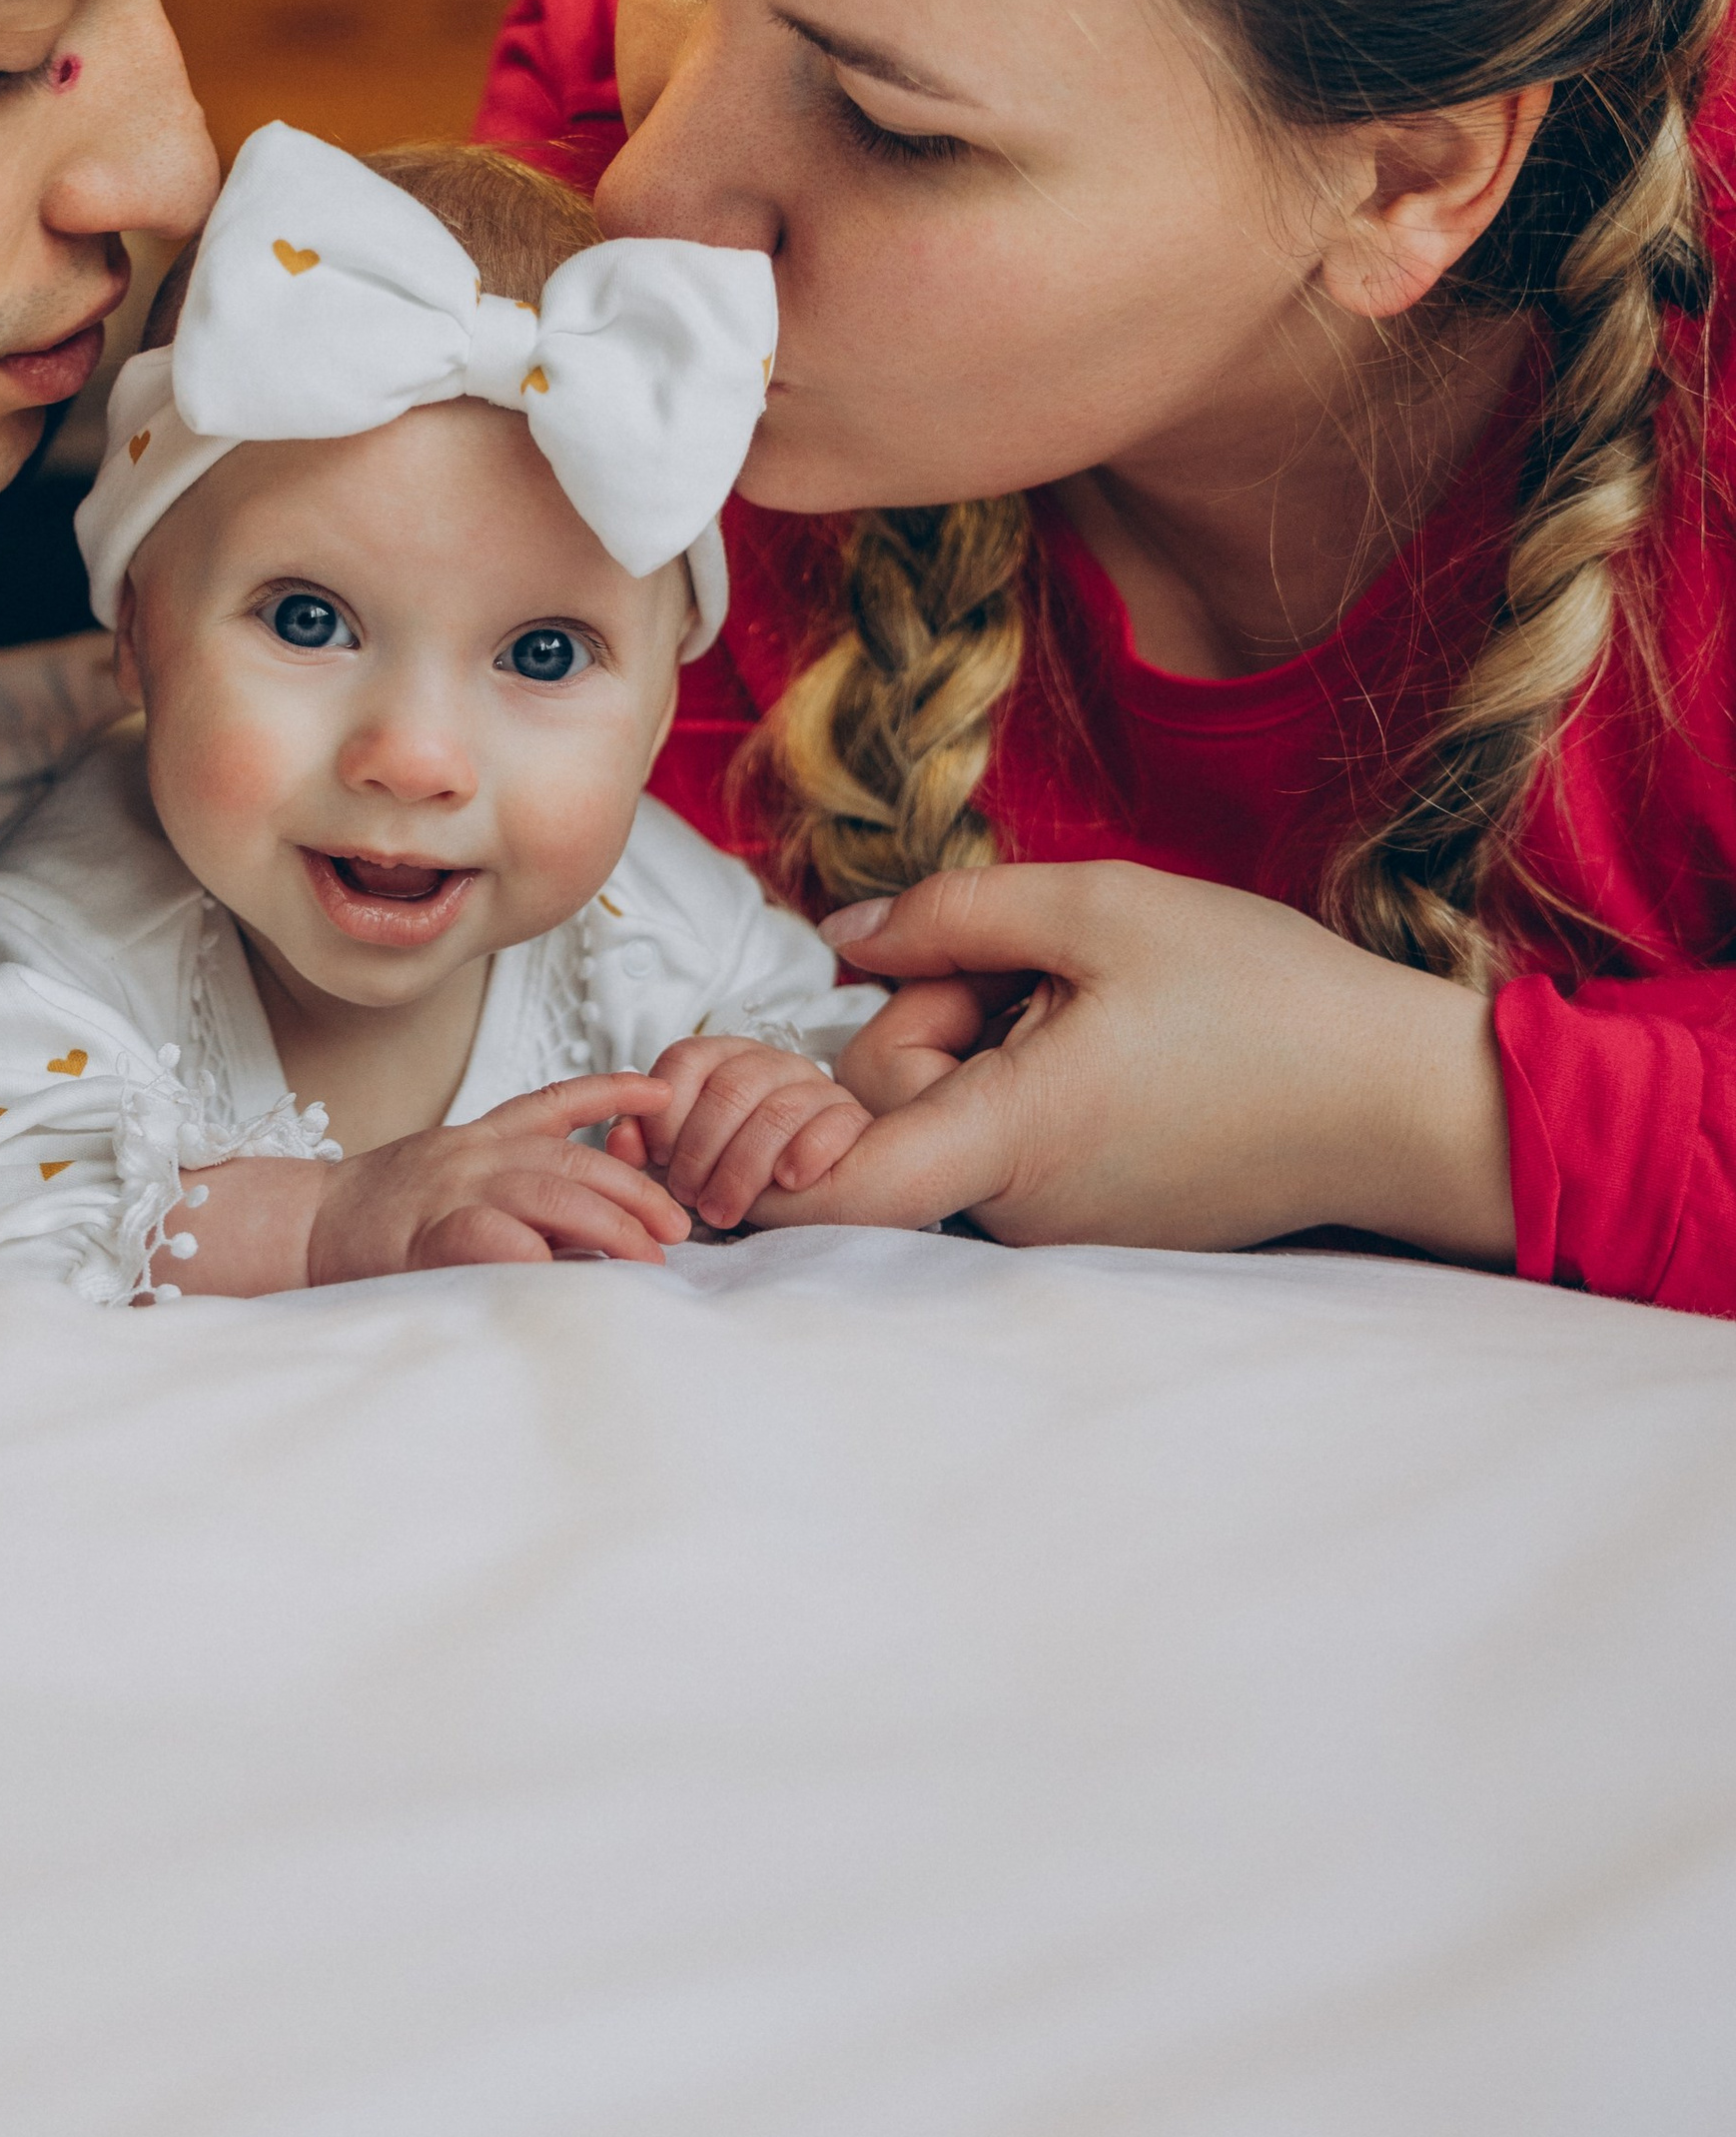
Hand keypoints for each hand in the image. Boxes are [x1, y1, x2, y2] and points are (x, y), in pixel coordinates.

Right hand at [174, 1076, 689, 1294]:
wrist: (299, 1227)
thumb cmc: (378, 1215)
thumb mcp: (448, 1175)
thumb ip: (508, 1181)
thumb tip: (582, 1217)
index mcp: (478, 1137)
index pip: (555, 1101)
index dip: (612, 1092)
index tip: (661, 1089)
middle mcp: (470, 1155)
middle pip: (571, 1160)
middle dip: (632, 1192)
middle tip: (675, 1227)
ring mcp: (448, 1192)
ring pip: (545, 1192)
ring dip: (605, 1224)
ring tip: (646, 1258)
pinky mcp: (425, 1236)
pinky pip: (488, 1236)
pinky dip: (532, 1251)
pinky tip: (567, 1269)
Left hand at [606, 1036, 870, 1231]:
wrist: (818, 1189)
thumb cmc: (741, 1171)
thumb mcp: (687, 1158)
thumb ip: (648, 1145)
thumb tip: (621, 1140)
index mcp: (724, 1060)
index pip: (687, 1058)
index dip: (665, 1111)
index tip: (657, 1157)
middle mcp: (770, 1063)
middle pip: (730, 1088)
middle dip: (700, 1149)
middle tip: (687, 1195)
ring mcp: (815, 1086)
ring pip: (776, 1111)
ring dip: (742, 1168)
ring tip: (722, 1210)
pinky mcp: (851, 1116)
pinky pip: (832, 1123)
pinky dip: (806, 1155)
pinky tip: (787, 1182)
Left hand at [797, 862, 1515, 1262]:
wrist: (1406, 1101)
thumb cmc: (1266, 999)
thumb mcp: (1100, 909)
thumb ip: (948, 913)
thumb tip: (841, 934)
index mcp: (1006, 1138)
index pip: (825, 1189)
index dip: (755, 1147)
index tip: (730, 1089)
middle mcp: (1018, 1209)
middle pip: (886, 1103)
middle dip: (926, 1012)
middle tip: (1030, 955)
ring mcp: (1060, 1227)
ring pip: (952, 1114)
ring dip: (986, 1039)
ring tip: (1096, 993)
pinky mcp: (1100, 1223)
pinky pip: (1013, 1140)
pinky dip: (1033, 1077)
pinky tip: (1122, 1037)